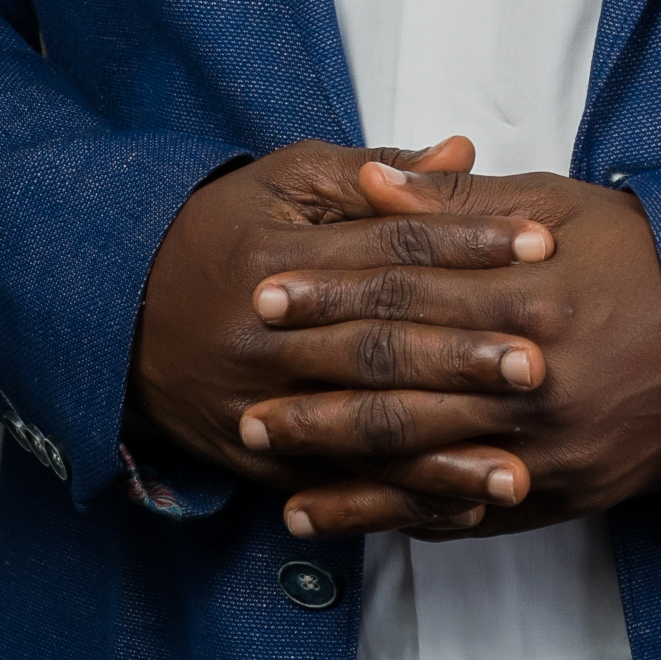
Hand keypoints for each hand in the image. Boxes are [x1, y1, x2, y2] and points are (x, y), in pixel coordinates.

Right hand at [129, 136, 557, 533]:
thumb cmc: (222, 231)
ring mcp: (260, 403)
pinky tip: (463, 507)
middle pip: (377, 344)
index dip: (468, 242)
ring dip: (441, 454)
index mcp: (278, 251)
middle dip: (460, 356)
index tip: (542, 243)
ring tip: (518, 470)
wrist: (118, 310)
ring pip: (361, 429)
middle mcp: (267, 332)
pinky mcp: (259, 458)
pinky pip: (337, 484)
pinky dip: (401, 499)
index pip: (390, 245)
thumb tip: (463, 152)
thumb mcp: (285, 181)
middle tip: (538, 361)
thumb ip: (377, 173)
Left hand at [241, 155, 660, 539]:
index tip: (265, 292)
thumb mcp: (561, 206)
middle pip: (400, 378)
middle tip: (241, 387)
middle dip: (313, 384)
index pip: (405, 290)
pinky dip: (394, 516)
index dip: (329, 292)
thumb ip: (459, 200)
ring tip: (267, 456)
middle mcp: (532, 374)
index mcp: (527, 293)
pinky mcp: (557, 493)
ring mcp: (544, 444)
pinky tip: (336, 517)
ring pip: (419, 454)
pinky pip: (462, 511)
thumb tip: (371, 178)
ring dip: (335, 461)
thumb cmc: (647, 261)